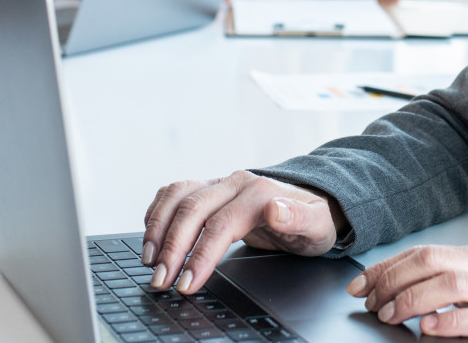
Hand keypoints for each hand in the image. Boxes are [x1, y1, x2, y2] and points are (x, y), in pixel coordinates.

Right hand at [143, 171, 346, 294]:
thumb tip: (276, 210)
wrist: (313, 202)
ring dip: (158, 228)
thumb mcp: (318, 226)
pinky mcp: (208, 188)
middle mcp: (235, 183)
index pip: (220, 225)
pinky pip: (174, 192)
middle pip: (192, 210)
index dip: (200, 255)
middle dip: (172, 248)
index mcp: (259, 193)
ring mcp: (219, 183)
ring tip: (149, 261)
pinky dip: (158, 212)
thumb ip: (300, 218)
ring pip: (177, 196)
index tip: (187, 283)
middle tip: (161, 281)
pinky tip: (151, 236)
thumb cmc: (314, 221)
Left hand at [347, 244, 467, 342]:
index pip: (425, 252)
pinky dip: (451, 322)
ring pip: (450, 283)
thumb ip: (457, 288)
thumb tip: (412, 299)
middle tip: (371, 303)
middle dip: (392, 280)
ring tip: (392, 316)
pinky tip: (430, 331)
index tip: (363, 285)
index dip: (388, 267)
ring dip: (413, 300)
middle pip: (431, 260)